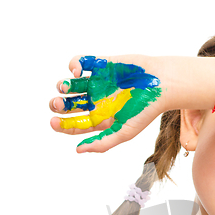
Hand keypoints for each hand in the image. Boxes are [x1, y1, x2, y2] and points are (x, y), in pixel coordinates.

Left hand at [50, 55, 165, 152]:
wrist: (160, 83)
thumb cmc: (146, 110)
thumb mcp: (125, 132)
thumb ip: (102, 143)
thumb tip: (78, 150)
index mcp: (102, 119)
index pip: (76, 125)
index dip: (63, 125)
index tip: (54, 122)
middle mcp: (97, 102)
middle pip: (70, 106)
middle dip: (59, 106)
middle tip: (57, 105)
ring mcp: (98, 83)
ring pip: (71, 86)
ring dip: (63, 87)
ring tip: (64, 88)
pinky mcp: (101, 65)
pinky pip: (80, 63)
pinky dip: (73, 65)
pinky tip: (76, 72)